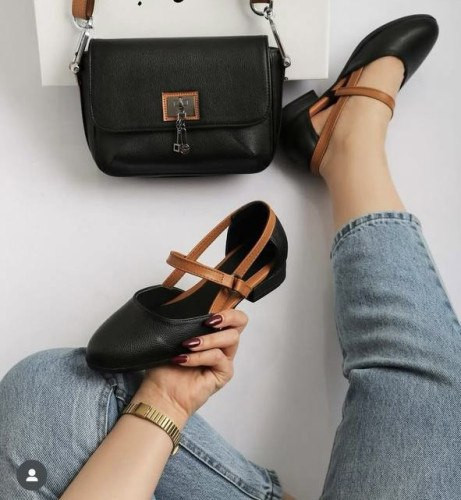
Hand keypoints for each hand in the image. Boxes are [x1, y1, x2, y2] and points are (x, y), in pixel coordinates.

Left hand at [132, 309, 247, 427]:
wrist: (161, 394)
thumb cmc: (165, 366)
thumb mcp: (173, 337)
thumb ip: (185, 322)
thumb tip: (185, 304)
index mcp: (212, 331)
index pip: (230, 313)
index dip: (227, 308)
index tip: (209, 308)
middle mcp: (222, 343)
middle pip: (240, 322)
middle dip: (227, 316)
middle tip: (209, 321)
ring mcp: (225, 358)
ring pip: (231, 338)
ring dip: (209, 339)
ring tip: (188, 344)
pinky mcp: (224, 373)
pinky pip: (217, 357)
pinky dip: (199, 356)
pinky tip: (183, 359)